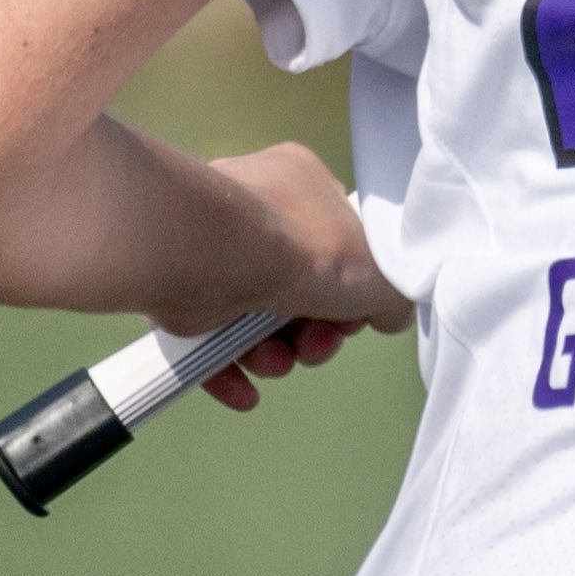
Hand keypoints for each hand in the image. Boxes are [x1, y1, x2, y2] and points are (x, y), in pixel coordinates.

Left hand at [157, 140, 411, 409]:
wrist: (212, 254)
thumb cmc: (299, 247)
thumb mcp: (383, 272)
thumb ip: (393, 297)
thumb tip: (385, 315)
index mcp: (303, 185)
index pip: (338, 244)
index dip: (352, 294)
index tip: (353, 320)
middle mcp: (255, 209)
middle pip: (299, 291)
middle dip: (312, 334)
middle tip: (314, 347)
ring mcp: (214, 249)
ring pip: (255, 319)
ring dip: (274, 356)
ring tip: (275, 362)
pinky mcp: (181, 288)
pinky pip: (209, 336)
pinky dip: (230, 368)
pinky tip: (245, 391)